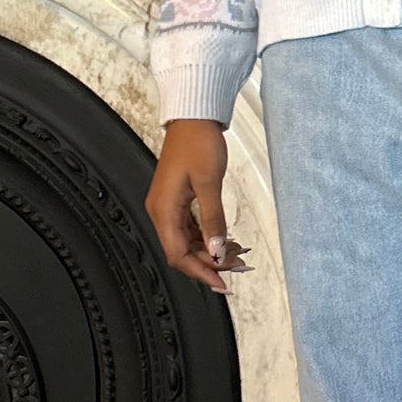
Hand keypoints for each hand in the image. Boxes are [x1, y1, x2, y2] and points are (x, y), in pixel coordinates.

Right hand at [146, 119, 251, 294]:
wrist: (193, 117)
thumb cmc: (198, 142)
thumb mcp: (209, 182)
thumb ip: (213, 220)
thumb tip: (217, 250)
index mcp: (163, 209)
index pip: (178, 255)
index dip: (200, 271)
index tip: (222, 283)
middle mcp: (161, 211)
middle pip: (182, 252)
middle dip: (211, 262)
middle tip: (239, 266)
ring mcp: (168, 206)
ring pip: (188, 242)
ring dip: (212, 251)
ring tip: (238, 255)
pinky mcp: (178, 200)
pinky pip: (191, 228)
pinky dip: (209, 237)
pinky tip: (227, 240)